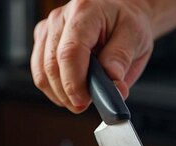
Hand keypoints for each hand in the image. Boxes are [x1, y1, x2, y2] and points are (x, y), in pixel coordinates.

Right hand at [31, 0, 155, 112]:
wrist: (120, 10)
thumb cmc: (126, 22)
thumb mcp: (136, 36)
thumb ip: (122, 60)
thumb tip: (113, 86)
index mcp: (85, 11)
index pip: (70, 52)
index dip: (74, 82)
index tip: (83, 101)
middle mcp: (61, 18)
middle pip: (52, 65)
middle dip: (68, 93)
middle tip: (87, 105)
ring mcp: (48, 29)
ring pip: (42, 72)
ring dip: (60, 94)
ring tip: (82, 98)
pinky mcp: (43, 40)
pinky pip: (40, 72)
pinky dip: (54, 89)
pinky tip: (72, 90)